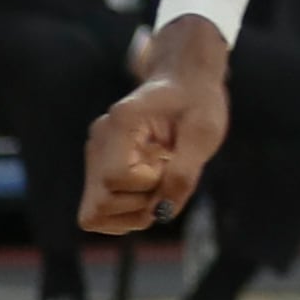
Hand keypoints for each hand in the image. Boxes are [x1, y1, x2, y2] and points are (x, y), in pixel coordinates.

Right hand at [82, 17, 227, 234]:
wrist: (184, 84)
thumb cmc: (198, 103)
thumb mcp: (205, 131)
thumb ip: (184, 172)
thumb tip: (161, 214)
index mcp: (122, 121)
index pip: (116, 177)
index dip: (150, 183)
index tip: (170, 162)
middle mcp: (99, 140)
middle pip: (101, 204)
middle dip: (141, 203)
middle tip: (167, 176)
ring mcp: (94, 157)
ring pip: (94, 215)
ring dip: (134, 212)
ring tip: (159, 181)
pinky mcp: (97, 171)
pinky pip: (98, 214)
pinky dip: (127, 213)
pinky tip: (149, 187)